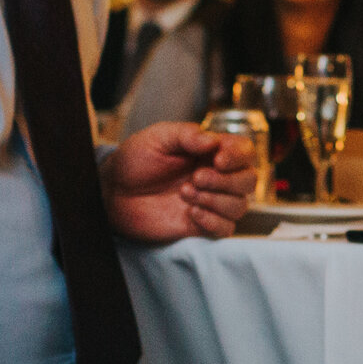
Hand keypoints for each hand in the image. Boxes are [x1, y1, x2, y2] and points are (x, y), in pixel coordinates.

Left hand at [104, 121, 256, 240]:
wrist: (113, 192)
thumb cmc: (135, 161)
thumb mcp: (158, 137)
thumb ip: (187, 134)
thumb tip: (213, 142)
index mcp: (211, 152)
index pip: (245, 151)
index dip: (238, 156)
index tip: (218, 159)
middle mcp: (216, 177)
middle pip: (249, 180)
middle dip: (226, 181)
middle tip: (196, 178)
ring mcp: (211, 202)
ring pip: (240, 205)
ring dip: (215, 200)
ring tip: (185, 194)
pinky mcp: (201, 225)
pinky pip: (226, 228)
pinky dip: (213, 221)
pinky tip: (191, 213)